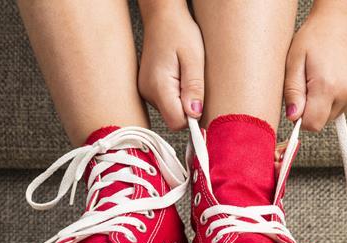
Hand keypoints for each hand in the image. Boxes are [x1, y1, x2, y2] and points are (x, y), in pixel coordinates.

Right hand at [138, 1, 204, 130]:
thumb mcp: (194, 59)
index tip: (200, 103)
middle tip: (193, 83)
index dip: (192, 117)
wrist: (162, 17)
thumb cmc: (179, 32)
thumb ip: (194, 87)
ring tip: (185, 75)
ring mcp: (146, 92)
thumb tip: (195, 114)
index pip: (177, 122)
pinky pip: (166, 102)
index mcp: (158, 86)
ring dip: (182, 100)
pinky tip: (178, 77)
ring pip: (171, 110)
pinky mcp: (148, 89)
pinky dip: (176, 95)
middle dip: (188, 107)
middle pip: (174, 118)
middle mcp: (148, 93)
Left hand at [284, 9, 346, 131]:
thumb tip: (293, 117)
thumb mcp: (294, 62)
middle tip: (305, 86)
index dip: (300, 119)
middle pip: (322, 122)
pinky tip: (328, 81)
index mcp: (327, 87)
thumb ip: (292, 93)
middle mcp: (346, 92)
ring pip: (331, 116)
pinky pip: (341, 108)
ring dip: (321, 106)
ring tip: (317, 80)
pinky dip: (331, 100)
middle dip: (310, 111)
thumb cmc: (315, 37)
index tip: (296, 104)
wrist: (340, 21)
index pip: (313, 124)